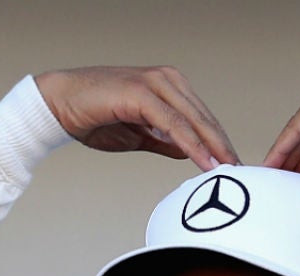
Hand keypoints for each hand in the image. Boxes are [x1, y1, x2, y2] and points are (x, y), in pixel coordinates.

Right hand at [35, 66, 238, 171]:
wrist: (58, 105)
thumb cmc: (93, 116)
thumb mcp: (138, 134)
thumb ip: (164, 140)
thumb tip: (188, 152)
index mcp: (168, 86)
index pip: (202, 117)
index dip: (219, 143)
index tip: (233, 165)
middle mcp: (166, 80)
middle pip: (204, 118)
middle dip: (222, 147)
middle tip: (241, 172)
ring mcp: (155, 83)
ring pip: (193, 120)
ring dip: (213, 147)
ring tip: (228, 170)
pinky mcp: (142, 93)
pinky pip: (174, 124)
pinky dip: (191, 144)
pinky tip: (204, 162)